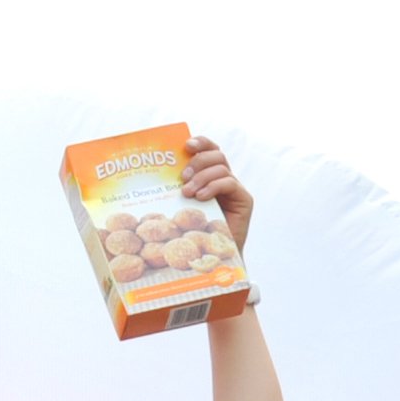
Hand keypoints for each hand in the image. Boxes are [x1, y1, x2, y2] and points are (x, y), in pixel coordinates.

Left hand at [181, 133, 255, 248]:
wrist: (215, 257)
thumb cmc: (194, 234)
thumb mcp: (182, 207)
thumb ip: (178, 191)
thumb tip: (155, 178)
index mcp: (210, 176)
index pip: (209, 150)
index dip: (201, 142)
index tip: (186, 144)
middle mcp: (225, 179)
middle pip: (216, 155)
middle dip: (198, 161)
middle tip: (182, 177)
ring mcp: (236, 189)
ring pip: (221, 168)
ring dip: (202, 177)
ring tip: (188, 192)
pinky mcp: (244, 200)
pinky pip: (229, 183)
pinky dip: (213, 187)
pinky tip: (201, 197)